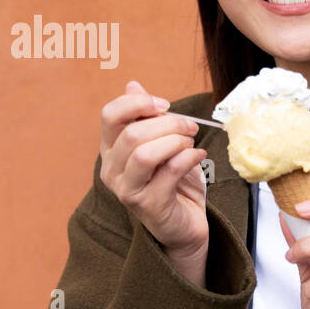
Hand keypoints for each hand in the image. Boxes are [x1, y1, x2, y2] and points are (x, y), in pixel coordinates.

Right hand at [99, 81, 209, 257]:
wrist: (186, 224)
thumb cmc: (174, 181)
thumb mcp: (162, 143)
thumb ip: (147, 118)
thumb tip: (132, 84)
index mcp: (111, 149)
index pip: (110, 115)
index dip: (139, 103)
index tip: (165, 105)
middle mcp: (111, 169)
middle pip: (132, 133)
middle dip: (169, 124)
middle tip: (191, 128)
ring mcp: (126, 189)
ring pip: (144, 153)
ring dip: (176, 142)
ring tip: (192, 143)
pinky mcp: (147, 205)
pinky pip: (168, 172)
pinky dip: (189, 158)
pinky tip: (199, 156)